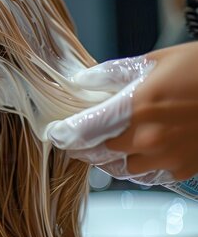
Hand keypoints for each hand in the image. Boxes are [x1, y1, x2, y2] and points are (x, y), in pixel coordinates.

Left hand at [48, 42, 197, 182]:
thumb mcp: (154, 61)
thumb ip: (113, 74)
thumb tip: (82, 80)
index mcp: (136, 107)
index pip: (85, 129)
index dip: (64, 133)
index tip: (55, 132)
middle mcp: (148, 138)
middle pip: (98, 153)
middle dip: (83, 145)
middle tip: (77, 137)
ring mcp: (166, 156)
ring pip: (120, 169)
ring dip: (108, 158)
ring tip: (105, 144)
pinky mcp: (182, 168)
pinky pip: (147, 175)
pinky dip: (136, 165)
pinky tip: (137, 151)